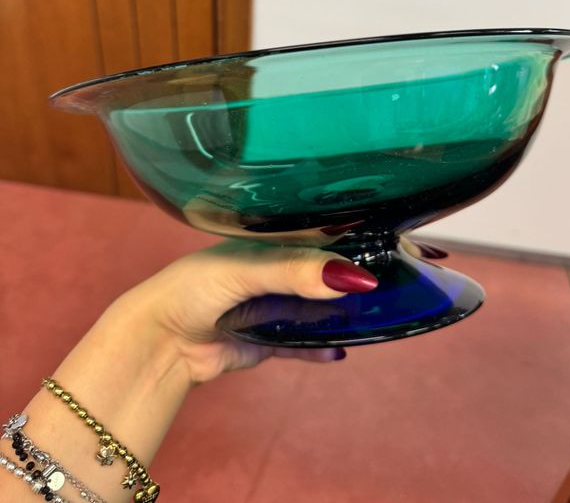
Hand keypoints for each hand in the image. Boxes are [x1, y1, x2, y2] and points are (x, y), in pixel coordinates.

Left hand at [111, 240, 377, 383]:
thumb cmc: (192, 288)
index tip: (388, 246)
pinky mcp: (268, 341)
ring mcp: (272, 306)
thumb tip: (352, 277)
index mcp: (269, 242)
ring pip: (317, 310)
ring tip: (375, 318)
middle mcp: (275, 271)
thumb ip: (295, 270)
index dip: (350, 238)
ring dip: (340, 316)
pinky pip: (303, 346)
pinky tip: (339, 351)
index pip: (318, 234)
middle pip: (323, 274)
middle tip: (393, 285)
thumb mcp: (246, 269)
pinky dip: (321, 349)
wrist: (158, 343)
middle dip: (350, 280)